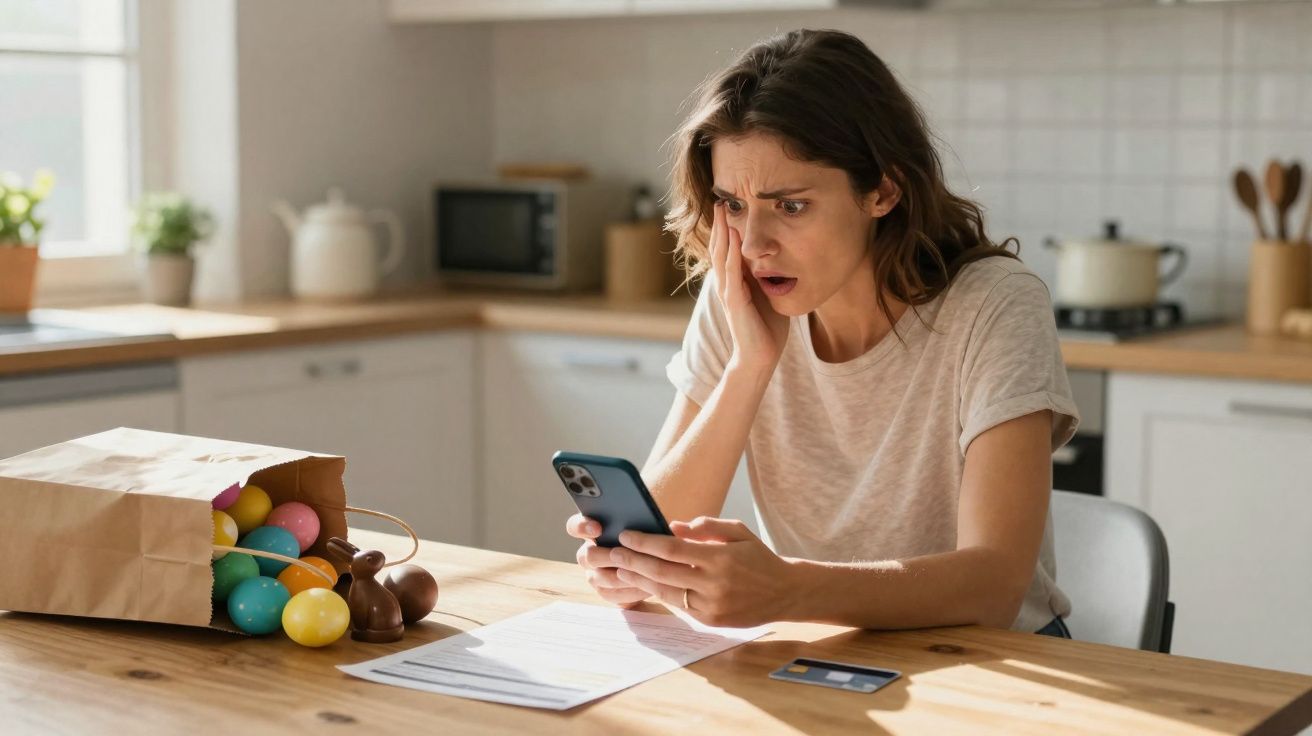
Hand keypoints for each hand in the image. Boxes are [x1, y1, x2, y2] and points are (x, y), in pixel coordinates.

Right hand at [565, 513, 650, 607]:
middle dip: (605, 556)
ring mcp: (596, 574)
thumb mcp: (650, 520)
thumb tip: (651, 516)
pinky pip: (611, 595)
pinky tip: (646, 587)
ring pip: (598, 579)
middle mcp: (590, 553)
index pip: (575, 526)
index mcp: (594, 530)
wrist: (664, 562)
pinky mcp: (608, 592)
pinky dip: (628, 592)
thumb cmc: (654, 535)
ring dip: (619, 576)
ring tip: (641, 572)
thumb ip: (643, 515)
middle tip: (622, 555)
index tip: (598, 528)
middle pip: (586, 556)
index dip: (582, 526)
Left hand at [608, 516, 797, 627]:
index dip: (645, 542)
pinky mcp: (711, 620)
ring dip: (640, 580)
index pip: (672, 549)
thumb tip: (671, 527)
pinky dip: (660, 593)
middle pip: (662, 572)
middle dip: (633, 562)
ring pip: (666, 592)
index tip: (626, 535)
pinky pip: (679, 605)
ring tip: (622, 569)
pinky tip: (645, 583)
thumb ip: (706, 527)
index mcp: (720, 558)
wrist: (786, 592)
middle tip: (613, 553)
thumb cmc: (758, 557)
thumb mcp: (738, 532)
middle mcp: (714, 584)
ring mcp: (712, 605)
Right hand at [708, 202, 789, 372]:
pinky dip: (730, 254)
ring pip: (720, 256)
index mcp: (735, 282)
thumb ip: (769, 276)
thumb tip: (781, 258)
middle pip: (718, 247)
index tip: (728, 206)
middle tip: (719, 199)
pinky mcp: (734, 303)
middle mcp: (727, 285)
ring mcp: (728, 293)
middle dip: (718, 223)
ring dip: (720, 232)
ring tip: (721, 210)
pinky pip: (730, 274)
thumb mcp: (769, 294)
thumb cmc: (767, 328)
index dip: (725, 228)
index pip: (726, 250)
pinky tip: (731, 238)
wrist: (760, 357)